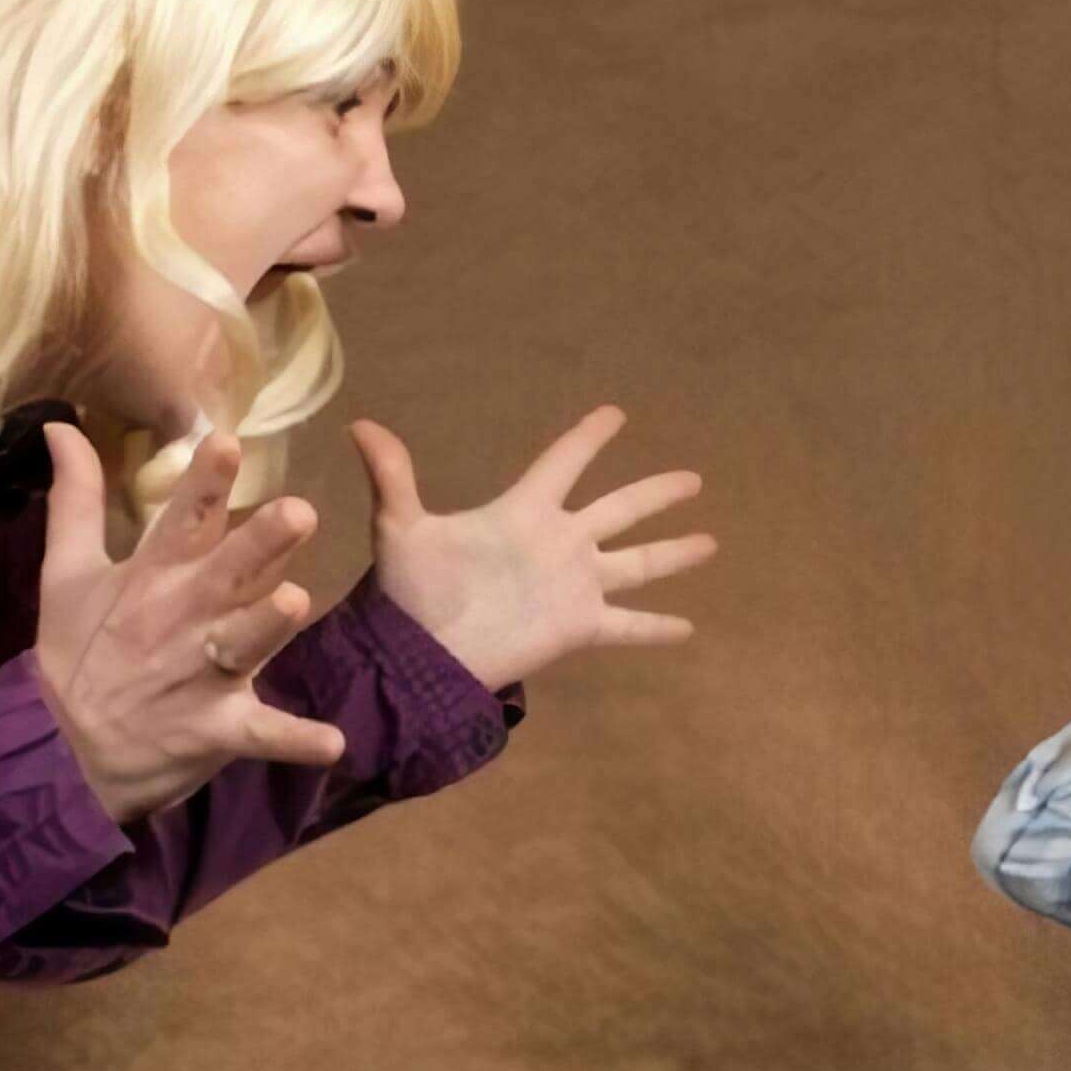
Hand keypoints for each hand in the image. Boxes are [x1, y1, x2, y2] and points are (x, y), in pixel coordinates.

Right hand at [36, 425, 343, 823]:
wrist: (64, 754)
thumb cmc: (78, 654)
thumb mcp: (65, 574)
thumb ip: (77, 499)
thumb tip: (64, 425)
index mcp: (151, 577)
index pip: (181, 520)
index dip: (204, 482)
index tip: (227, 440)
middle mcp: (181, 619)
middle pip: (226, 574)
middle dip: (260, 544)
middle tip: (300, 511)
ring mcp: (200, 676)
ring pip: (244, 645)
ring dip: (269, 626)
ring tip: (296, 601)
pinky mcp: (217, 729)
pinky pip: (262, 734)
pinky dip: (295, 741)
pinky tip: (332, 745)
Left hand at [350, 406, 716, 689]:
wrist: (422, 656)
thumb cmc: (412, 591)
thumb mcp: (402, 530)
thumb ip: (394, 478)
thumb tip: (359, 423)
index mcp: (524, 513)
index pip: (564, 464)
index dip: (588, 439)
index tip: (616, 414)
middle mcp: (559, 543)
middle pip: (620, 508)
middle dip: (656, 493)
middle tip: (693, 479)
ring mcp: (574, 586)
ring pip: (638, 562)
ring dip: (674, 552)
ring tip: (711, 541)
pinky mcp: (579, 626)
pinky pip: (628, 625)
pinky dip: (657, 627)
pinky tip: (689, 627)